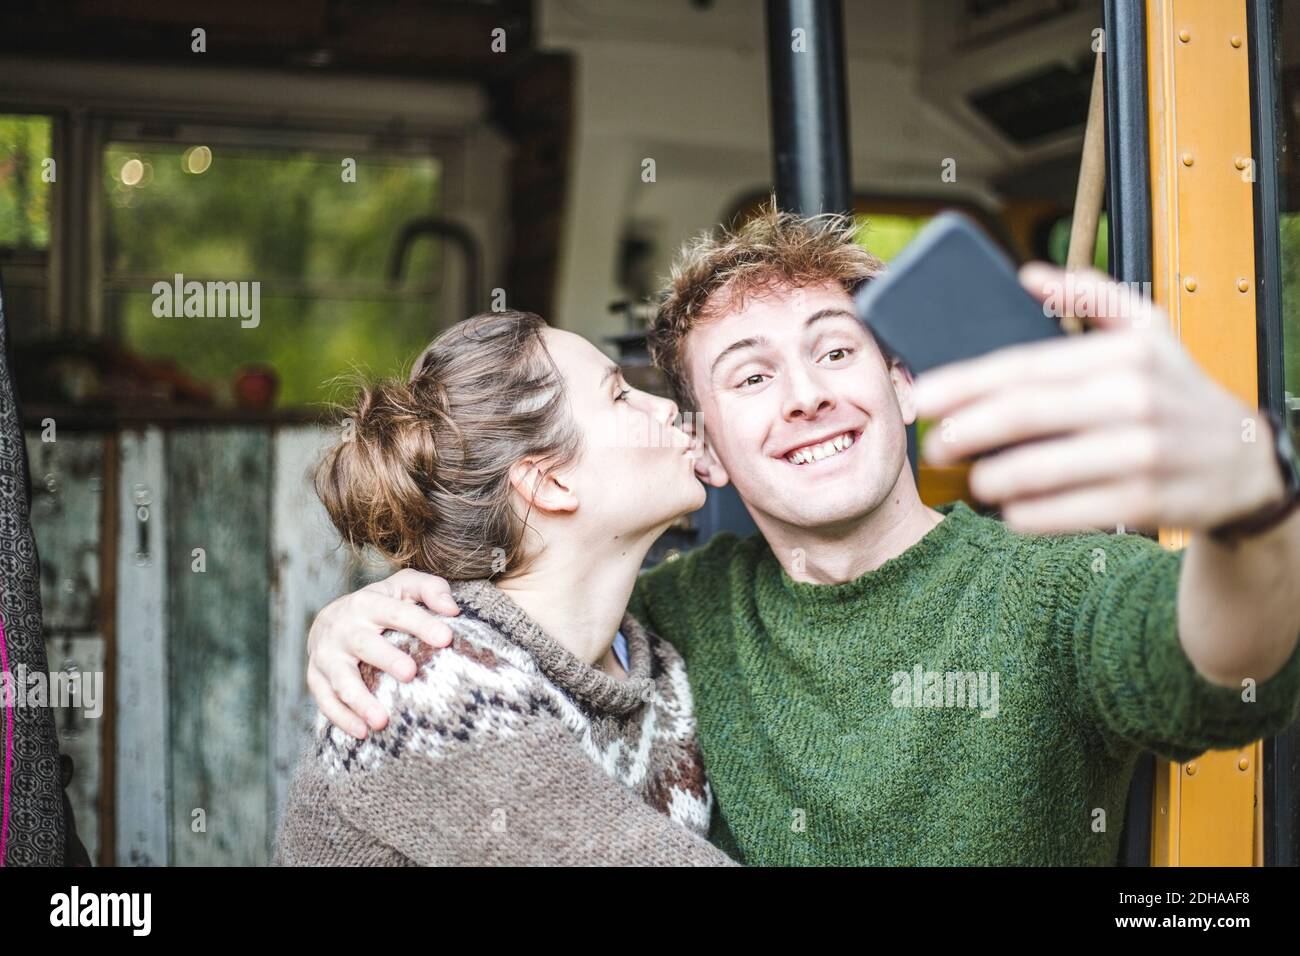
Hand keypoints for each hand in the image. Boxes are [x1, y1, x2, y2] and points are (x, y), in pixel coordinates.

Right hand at [306, 568, 460, 738]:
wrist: (331, 620)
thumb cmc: (381, 605)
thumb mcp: (404, 587)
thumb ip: (430, 590)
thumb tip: (452, 610)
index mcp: (368, 603)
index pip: (396, 612)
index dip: (421, 623)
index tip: (446, 638)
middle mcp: (343, 627)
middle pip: (365, 644)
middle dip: (386, 658)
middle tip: (410, 673)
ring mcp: (326, 654)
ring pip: (340, 678)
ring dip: (360, 700)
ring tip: (382, 721)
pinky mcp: (316, 677)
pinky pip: (325, 700)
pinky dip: (341, 718)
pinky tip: (362, 733)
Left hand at [913, 263, 1284, 533]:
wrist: (1248, 462)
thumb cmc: (1180, 392)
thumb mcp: (1150, 331)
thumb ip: (1090, 296)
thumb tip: (1030, 275)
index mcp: (1123, 355)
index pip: (1026, 366)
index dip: (966, 383)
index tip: (925, 395)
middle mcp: (1133, 400)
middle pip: (1023, 415)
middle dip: (965, 431)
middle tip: (934, 445)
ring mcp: (1141, 454)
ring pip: (1040, 469)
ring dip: (992, 478)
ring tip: (973, 480)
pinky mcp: (1146, 503)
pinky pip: (1066, 513)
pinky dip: (1028, 515)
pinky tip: (1011, 511)